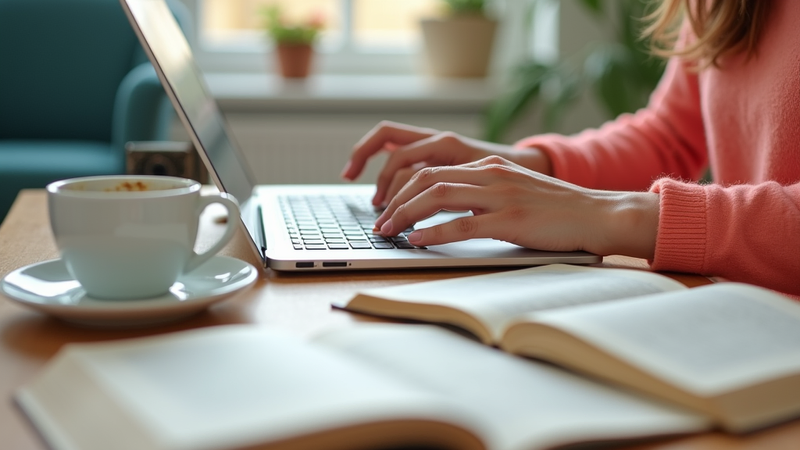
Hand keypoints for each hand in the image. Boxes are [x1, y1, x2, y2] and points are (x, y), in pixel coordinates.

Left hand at [374, 156, 659, 258]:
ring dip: (405, 214)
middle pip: (427, 178)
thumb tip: (447, 213)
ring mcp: (501, 195)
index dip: (401, 187)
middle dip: (395, 200)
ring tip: (388, 231)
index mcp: (489, 166)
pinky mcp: (511, 220)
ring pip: (438, 196)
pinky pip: (462, 225)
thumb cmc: (557, 211)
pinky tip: (416, 241)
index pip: (431, 168)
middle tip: (379, 222)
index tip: (386, 206)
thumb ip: (482, 195)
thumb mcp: (514, 193)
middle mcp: (491, 174)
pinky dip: (433, 234)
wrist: (599, 214)